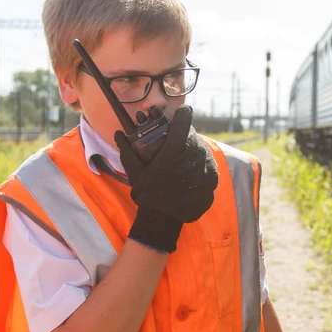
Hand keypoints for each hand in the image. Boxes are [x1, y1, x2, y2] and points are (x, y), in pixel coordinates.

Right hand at [115, 105, 218, 252]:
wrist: (164, 219)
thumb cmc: (148, 194)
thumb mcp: (135, 172)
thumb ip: (127, 150)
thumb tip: (118, 133)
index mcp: (174, 150)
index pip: (183, 120)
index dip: (182, 113)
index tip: (182, 112)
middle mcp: (193, 156)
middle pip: (193, 135)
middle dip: (186, 134)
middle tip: (178, 139)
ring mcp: (205, 168)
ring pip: (202, 149)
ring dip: (194, 148)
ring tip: (184, 155)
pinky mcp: (213, 179)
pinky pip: (209, 164)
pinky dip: (201, 163)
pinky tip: (192, 168)